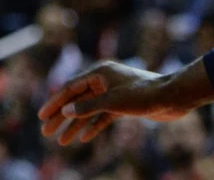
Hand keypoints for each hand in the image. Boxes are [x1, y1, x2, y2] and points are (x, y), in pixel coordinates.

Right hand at [38, 61, 188, 144]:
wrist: (172, 97)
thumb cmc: (143, 95)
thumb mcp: (112, 102)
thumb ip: (87, 107)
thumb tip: (65, 112)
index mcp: (99, 72)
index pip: (70, 88)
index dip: (54, 103)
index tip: (41, 116)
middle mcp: (104, 80)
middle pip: (76, 100)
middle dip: (60, 116)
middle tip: (45, 132)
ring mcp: (113, 92)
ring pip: (88, 110)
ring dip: (74, 125)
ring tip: (61, 141)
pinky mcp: (122, 104)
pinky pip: (102, 116)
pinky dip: (92, 126)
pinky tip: (83, 138)